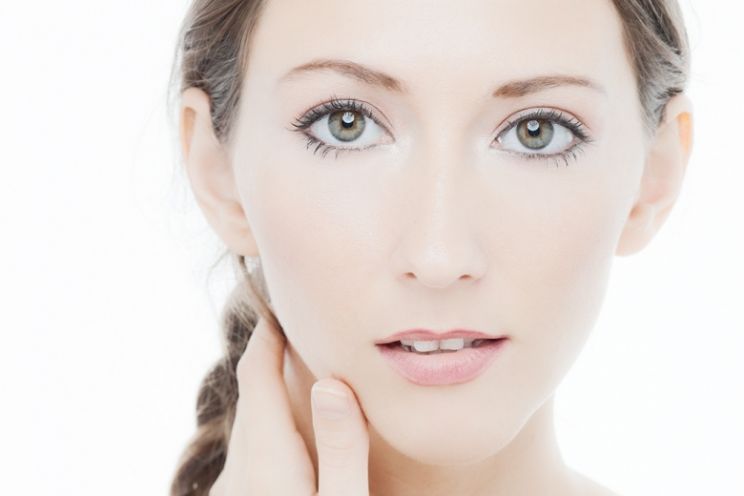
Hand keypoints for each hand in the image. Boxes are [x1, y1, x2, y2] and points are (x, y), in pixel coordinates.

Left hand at [209, 316, 370, 494]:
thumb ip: (341, 449)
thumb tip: (331, 384)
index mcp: (266, 462)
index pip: (255, 375)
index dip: (267, 334)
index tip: (283, 303)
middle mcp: (239, 473)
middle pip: (250, 397)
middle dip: (269, 358)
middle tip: (297, 329)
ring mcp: (233, 492)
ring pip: (247, 427)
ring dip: (267, 394)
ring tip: (296, 372)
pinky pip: (248, 454)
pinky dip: (266, 428)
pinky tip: (289, 436)